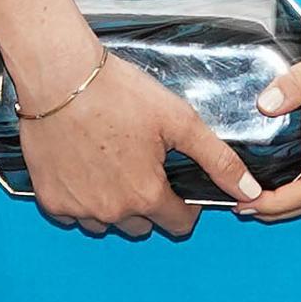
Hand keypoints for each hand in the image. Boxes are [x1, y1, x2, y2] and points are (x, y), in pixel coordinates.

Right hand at [16, 46, 260, 238]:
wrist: (61, 76)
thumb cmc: (118, 93)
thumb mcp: (179, 120)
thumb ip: (218, 160)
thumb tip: (250, 192)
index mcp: (146, 196)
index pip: (179, 223)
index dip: (184, 203)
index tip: (175, 180)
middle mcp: (112, 212)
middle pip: (142, 225)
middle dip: (148, 201)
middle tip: (142, 162)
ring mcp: (79, 209)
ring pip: (106, 221)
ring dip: (113, 201)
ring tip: (112, 160)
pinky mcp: (50, 200)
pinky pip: (73, 213)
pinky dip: (81, 197)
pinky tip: (84, 164)